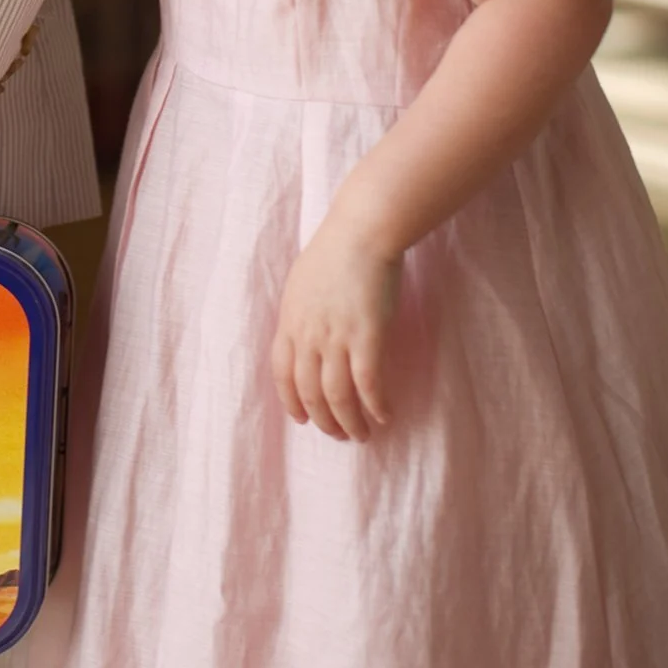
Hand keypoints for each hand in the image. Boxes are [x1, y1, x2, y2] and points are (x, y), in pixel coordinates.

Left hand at [270, 210, 399, 441]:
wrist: (360, 233)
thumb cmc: (334, 250)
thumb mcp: (301, 283)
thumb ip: (300, 313)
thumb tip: (304, 333)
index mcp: (290, 321)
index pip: (282, 374)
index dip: (291, 401)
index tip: (301, 418)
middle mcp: (308, 335)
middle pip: (310, 392)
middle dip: (323, 420)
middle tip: (338, 434)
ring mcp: (336, 337)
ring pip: (338, 395)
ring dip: (349, 422)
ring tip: (361, 435)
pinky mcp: (367, 337)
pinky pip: (368, 383)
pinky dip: (375, 405)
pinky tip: (384, 415)